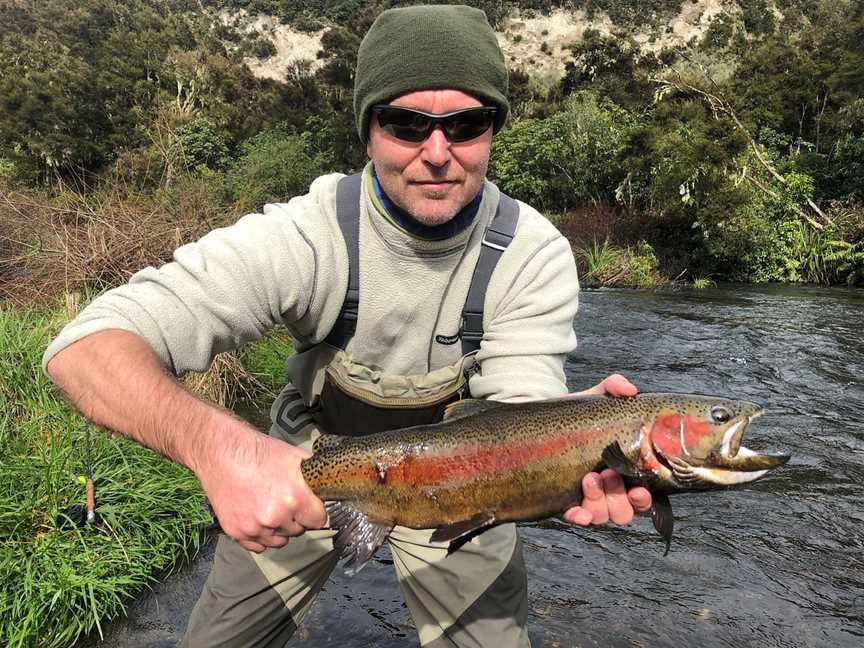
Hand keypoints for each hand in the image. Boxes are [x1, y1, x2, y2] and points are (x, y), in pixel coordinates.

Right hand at [195, 424, 325, 551]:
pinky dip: (260, 536)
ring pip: (279, 541)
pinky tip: (258, 518)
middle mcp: (275, 517)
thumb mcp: (295, 458)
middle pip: (298, 531)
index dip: (315, 512)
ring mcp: (253, 527)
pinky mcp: (235, 532)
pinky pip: (257, 546)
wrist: (222, 452)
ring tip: (271, 508)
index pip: (318, 521)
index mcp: (294, 498)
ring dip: (278, 529)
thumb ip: (313, 478)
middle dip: (296, 519)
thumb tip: (328, 488)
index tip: (310, 507)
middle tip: (285, 502)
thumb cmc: (260, 452)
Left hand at [563, 373, 651, 525]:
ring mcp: (588, 498)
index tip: (638, 487)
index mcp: (624, 471)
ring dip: (599, 502)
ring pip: (604, 515)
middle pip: (624, 511)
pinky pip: (576, 518)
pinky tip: (577, 512)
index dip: (644, 498)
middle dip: (618, 497)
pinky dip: (579, 518)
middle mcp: (609, 490)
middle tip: (607, 474)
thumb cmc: (577, 416)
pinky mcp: (565, 502)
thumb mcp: (594, 399)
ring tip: (588, 479)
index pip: (643, 496)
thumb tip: (629, 390)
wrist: (543, 424)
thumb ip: (612, 388)